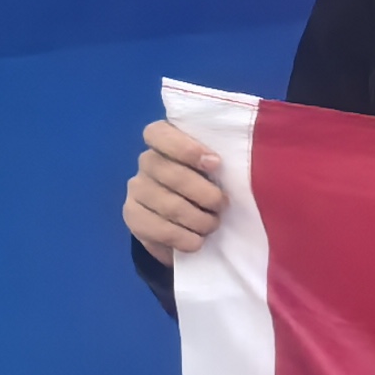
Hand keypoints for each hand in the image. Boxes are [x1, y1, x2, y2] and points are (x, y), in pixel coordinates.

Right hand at [124, 118, 225, 259]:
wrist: (188, 226)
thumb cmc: (211, 188)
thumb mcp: (219, 172)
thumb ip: (220, 163)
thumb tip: (241, 166)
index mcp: (166, 142)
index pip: (158, 133)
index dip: (185, 148)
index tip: (215, 163)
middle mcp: (147, 161)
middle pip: (167, 172)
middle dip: (203, 193)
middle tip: (222, 205)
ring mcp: (137, 188)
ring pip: (167, 203)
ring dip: (198, 219)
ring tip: (213, 225)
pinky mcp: (133, 215)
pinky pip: (157, 228)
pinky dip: (183, 238)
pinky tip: (197, 241)